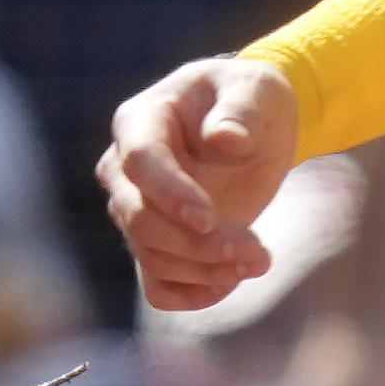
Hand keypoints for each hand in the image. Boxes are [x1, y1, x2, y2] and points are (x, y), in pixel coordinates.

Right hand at [99, 58, 304, 312]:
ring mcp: (135, 210)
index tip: (210, 218)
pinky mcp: (156, 244)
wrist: (255, 128)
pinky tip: (232, 281)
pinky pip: (157, 286)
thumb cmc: (251, 99)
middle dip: (197, 244)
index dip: (170, 194)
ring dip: (207, 270)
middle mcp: (124, 169)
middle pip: (140, 220)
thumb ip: (241, 110)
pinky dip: (192, 294)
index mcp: (141, 120)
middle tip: (259, 252)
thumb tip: (223, 139)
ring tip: (260, 260)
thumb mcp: (257, 90)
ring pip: (151, 256)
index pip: (140, 161)